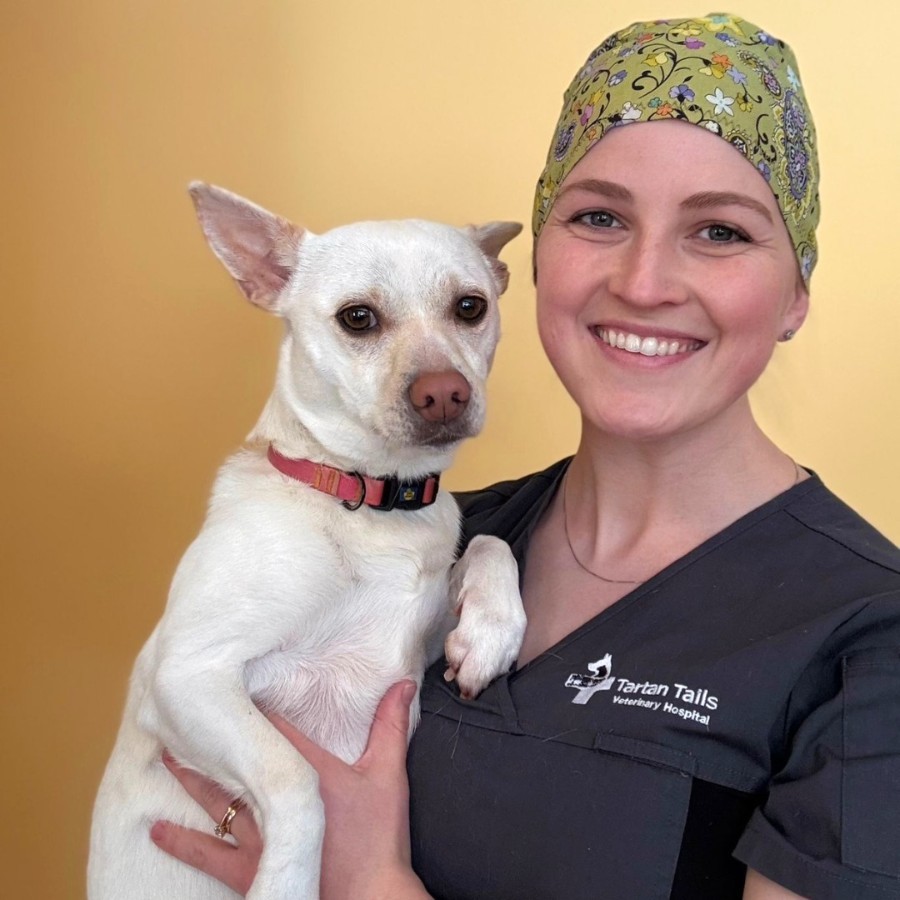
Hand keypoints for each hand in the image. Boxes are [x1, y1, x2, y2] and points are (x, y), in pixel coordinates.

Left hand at [151, 681, 429, 898]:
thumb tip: (404, 682)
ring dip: (189, 778)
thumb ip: (391, 724)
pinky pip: (206, 852)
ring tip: (164, 756)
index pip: (272, 726)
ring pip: (214, 799)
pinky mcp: (249, 869)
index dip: (252, 703)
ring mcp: (257, 835)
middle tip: (179, 714)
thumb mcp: (389, 774)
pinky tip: (156, 829)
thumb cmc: (378, 837)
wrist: (369, 898)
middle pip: (233, 759)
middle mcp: (273, 799)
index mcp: (304, 770)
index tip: (230, 679)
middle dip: (208, 737)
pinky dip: (179, 840)